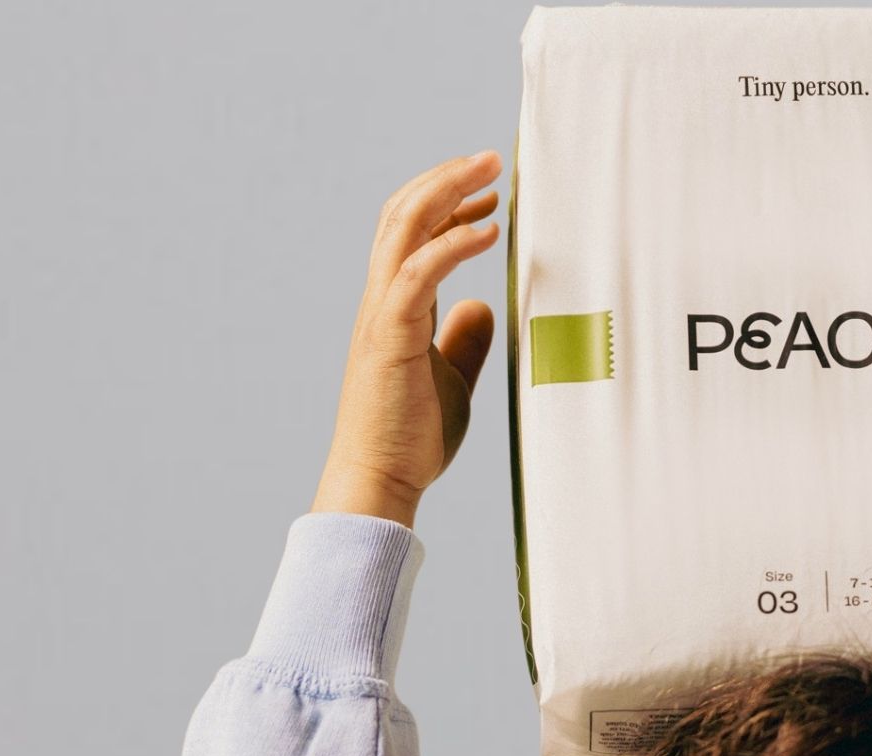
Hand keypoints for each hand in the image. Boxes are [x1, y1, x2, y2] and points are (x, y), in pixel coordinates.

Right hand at [310, 149, 503, 528]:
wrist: (380, 481)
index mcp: (394, 308)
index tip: (489, 194)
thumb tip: (481, 308)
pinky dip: (453, 242)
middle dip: (445, 179)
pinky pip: (418, 271)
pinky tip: (490, 229)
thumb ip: (463, 341)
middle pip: (402, 215)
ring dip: (448, 191)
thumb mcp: (451, 379)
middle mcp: (381, 300)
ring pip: (403, 228)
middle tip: (490, 158)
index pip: (410, 234)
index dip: (447, 205)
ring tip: (491, 172)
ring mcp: (381, 314)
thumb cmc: (412, 438)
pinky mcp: (390, 335)